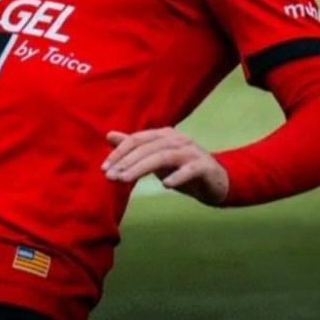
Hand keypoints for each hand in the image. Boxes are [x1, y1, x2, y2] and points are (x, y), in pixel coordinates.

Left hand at [102, 128, 229, 205]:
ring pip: (163, 156)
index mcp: (163, 135)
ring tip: (125, 179)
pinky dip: (177, 176)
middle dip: (126, 162)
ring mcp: (191, 151)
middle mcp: (177, 139)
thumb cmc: (181, 168)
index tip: (104, 168)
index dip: (119, 153)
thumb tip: (109, 135)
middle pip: (147, 148)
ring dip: (142, 168)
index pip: (136, 140)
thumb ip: (134, 147)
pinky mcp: (204, 166)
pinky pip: (189, 169)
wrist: (215, 182)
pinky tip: (165, 185)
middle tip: (110, 177)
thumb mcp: (155, 158)